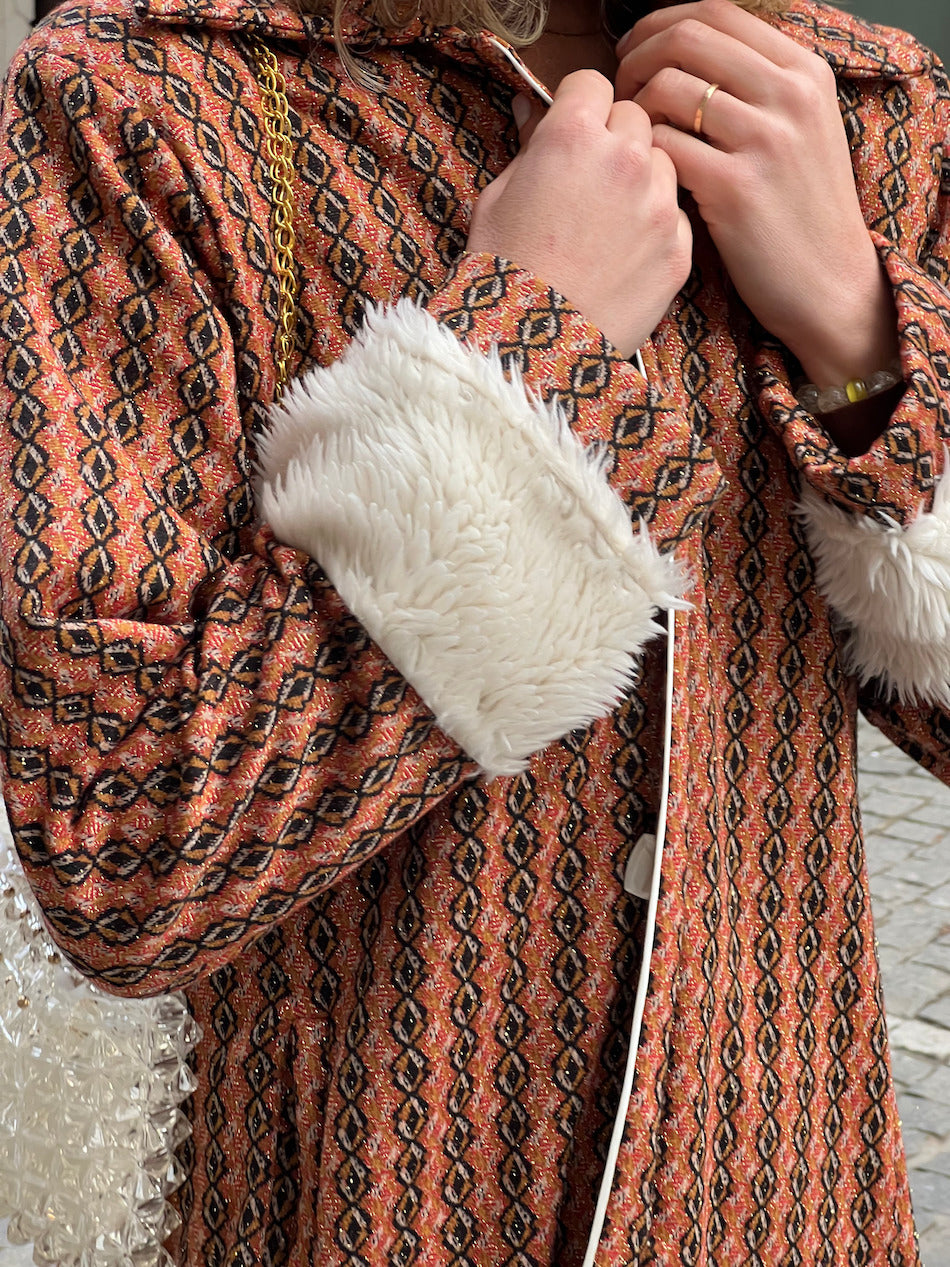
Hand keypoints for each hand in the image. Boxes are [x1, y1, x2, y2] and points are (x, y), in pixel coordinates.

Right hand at [467, 70, 691, 357]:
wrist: (530, 348)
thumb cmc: (502, 273)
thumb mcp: (496, 198)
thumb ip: (527, 147)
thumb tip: (534, 109)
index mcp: (572, 135)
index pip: (593, 82)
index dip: (580, 104)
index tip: (575, 124)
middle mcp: (624, 159)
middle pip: (636, 117)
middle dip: (615, 137)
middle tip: (592, 177)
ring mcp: (658, 206)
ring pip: (663, 163)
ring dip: (642, 178)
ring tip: (610, 220)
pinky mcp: (678, 250)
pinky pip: (676, 216)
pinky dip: (656, 226)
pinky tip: (626, 254)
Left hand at [615, 0, 897, 385]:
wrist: (829, 283)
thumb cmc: (800, 212)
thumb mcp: (803, 129)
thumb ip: (757, 86)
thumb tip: (683, 54)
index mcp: (804, 71)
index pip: (717, 12)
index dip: (660, 24)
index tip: (634, 49)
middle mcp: (789, 96)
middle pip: (687, 40)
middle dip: (636, 57)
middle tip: (620, 89)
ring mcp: (764, 141)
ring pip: (668, 88)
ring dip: (632, 108)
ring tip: (629, 137)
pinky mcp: (736, 189)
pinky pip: (664, 146)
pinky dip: (642, 153)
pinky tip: (642, 172)